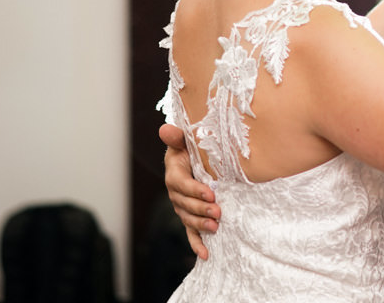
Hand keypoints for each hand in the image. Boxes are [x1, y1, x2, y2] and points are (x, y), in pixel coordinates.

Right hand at [159, 123, 219, 259]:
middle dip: (201, 209)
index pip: (182, 184)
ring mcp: (182, 207)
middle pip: (186, 204)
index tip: (210, 193)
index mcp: (174, 174)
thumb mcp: (184, 140)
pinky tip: (206, 255)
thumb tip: (165, 129)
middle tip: (218, 211)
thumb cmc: (189, 148)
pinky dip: (197, 244)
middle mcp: (175, 193)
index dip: (195, 190)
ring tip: (215, 227)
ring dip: (201, 225)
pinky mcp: (189, 216)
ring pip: (188, 219)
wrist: (192, 159)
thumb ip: (176, 136)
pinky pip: (191, 232)